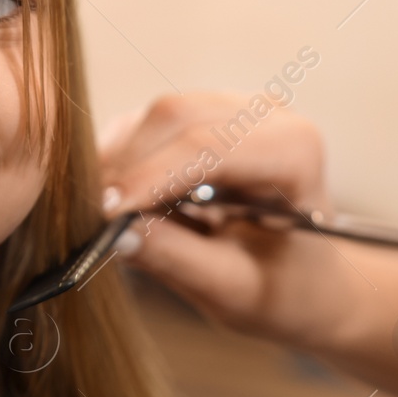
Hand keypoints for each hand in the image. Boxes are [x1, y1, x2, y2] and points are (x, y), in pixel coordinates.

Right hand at [97, 91, 374, 349]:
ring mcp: (235, 106)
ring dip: (121, 164)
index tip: (104, 214)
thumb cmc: (282, 289)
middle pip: (174, 118)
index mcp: (295, 152)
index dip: (147, 176)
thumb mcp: (233, 290)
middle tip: (94, 221)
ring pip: (153, 117)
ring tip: (112, 218)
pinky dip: (124, 159)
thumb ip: (178, 259)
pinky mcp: (203, 114)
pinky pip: (146, 124)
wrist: (303, 278)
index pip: (207, 145)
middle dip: (126, 168)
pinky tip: (126, 200)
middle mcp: (268, 115)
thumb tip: (116, 232)